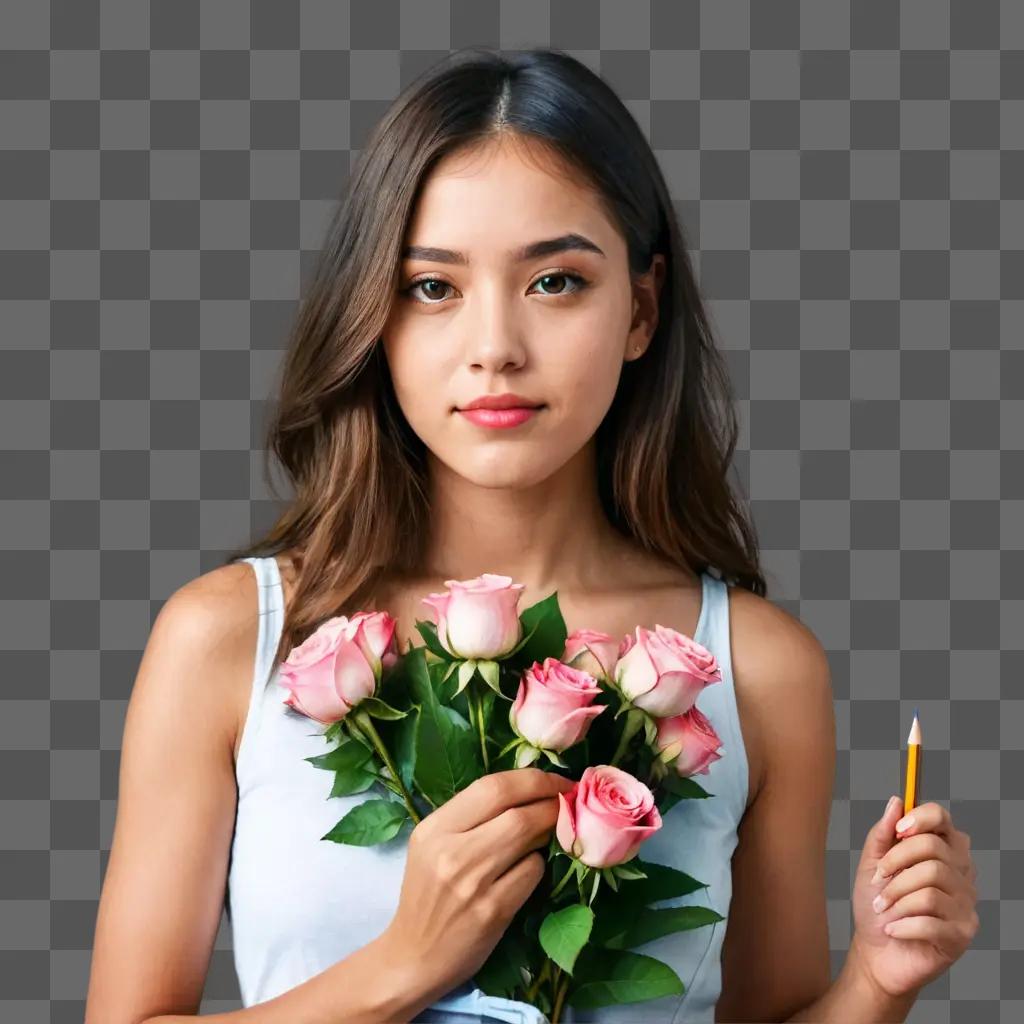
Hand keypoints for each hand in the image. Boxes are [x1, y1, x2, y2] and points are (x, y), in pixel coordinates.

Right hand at [380, 767, 574, 1005]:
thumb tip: (528, 790)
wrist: (414, 958)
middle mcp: (451, 852)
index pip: (491, 786)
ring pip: (530, 839)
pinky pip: (532, 873)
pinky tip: (527, 870)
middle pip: (518, 811)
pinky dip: (537, 865)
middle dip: (551, 801)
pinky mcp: (493, 912)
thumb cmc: (428, 895)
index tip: (557, 779)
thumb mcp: (432, 846)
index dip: (533, 779)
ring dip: (549, 831)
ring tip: (548, 833)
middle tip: (568, 800)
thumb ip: (470, 817)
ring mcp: (473, 884)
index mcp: (434, 829)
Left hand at [850, 795, 978, 999]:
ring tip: (884, 909)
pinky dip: (902, 924)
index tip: (897, 831)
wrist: (876, 952)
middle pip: (933, 850)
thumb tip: (896, 802)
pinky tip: (893, 929)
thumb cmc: (878, 905)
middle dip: (895, 864)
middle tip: (879, 881)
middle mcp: (961, 874)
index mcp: (942, 850)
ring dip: (896, 897)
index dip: (919, 819)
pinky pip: (931, 919)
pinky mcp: (963, 934)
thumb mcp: (872, 864)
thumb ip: (883, 834)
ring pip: (930, 884)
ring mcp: (966, 904)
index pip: (942, 818)